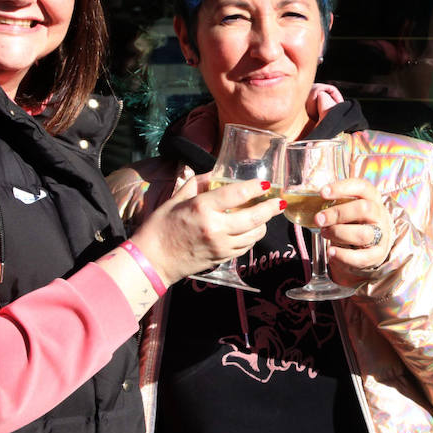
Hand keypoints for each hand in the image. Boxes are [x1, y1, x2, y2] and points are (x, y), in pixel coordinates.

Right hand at [129, 174, 283, 283]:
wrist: (152, 260)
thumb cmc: (160, 227)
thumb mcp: (176, 199)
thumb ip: (198, 183)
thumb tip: (216, 173)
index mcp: (202, 208)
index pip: (237, 194)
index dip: (255, 187)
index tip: (266, 184)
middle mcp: (215, 227)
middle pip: (254, 218)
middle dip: (271, 208)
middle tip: (279, 202)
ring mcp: (220, 245)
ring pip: (254, 235)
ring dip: (263, 224)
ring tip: (265, 216)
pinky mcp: (222, 258)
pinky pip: (245, 247)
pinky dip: (251, 238)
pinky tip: (250, 231)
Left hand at [313, 175, 392, 285]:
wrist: (370, 248)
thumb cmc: (354, 223)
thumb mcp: (348, 209)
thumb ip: (334, 204)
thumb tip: (304, 202)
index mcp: (372, 198)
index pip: (362, 187)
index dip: (342, 187)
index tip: (322, 192)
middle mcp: (379, 215)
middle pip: (364, 209)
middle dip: (338, 213)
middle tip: (318, 219)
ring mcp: (381, 236)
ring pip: (362, 234)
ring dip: (338, 233)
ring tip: (324, 233)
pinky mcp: (377, 255)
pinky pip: (362, 257)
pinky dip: (344, 256)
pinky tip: (331, 252)